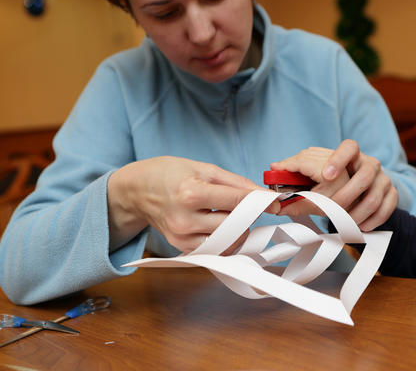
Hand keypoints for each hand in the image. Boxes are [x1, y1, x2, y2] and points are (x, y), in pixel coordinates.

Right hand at [107, 156, 278, 253]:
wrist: (137, 190)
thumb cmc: (170, 174)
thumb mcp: (203, 168)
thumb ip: (236, 182)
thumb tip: (263, 195)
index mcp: (191, 193)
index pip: (236, 201)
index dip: (260, 201)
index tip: (275, 202)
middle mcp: (185, 219)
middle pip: (235, 225)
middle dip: (248, 215)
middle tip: (248, 206)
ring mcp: (182, 237)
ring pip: (228, 241)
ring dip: (238, 230)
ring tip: (232, 215)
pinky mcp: (182, 248)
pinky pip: (216, 249)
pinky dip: (225, 239)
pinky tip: (221, 225)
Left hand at [271, 140, 397, 230]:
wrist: (364, 192)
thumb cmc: (334, 182)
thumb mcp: (317, 174)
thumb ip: (297, 171)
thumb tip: (273, 169)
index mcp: (351, 154)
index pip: (349, 147)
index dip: (339, 159)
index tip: (326, 175)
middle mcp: (370, 163)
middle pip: (366, 174)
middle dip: (347, 195)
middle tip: (333, 209)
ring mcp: (384, 179)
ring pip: (375, 197)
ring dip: (357, 213)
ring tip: (344, 223)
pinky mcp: (392, 195)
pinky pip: (385, 209)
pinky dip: (371, 221)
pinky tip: (358, 227)